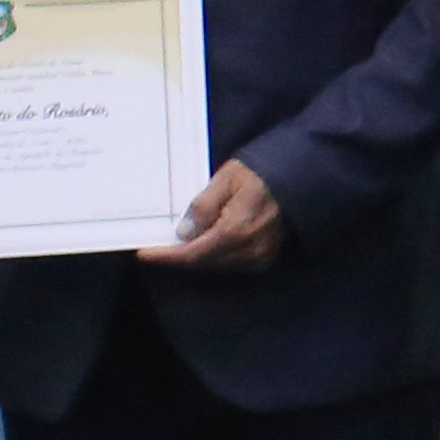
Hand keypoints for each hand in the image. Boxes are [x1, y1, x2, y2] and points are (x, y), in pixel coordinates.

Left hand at [139, 159, 285, 270]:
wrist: (294, 178)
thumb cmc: (258, 174)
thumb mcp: (224, 179)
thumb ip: (203, 207)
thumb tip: (184, 233)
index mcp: (235, 231)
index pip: (193, 253)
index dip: (166, 256)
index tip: (145, 254)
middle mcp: (248, 250)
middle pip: (203, 263)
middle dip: (180, 256)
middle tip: (161, 245)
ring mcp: (259, 257)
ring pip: (216, 266)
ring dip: (198, 256)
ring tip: (186, 241)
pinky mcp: (265, 259)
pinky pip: (232, 265)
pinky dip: (216, 257)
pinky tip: (210, 243)